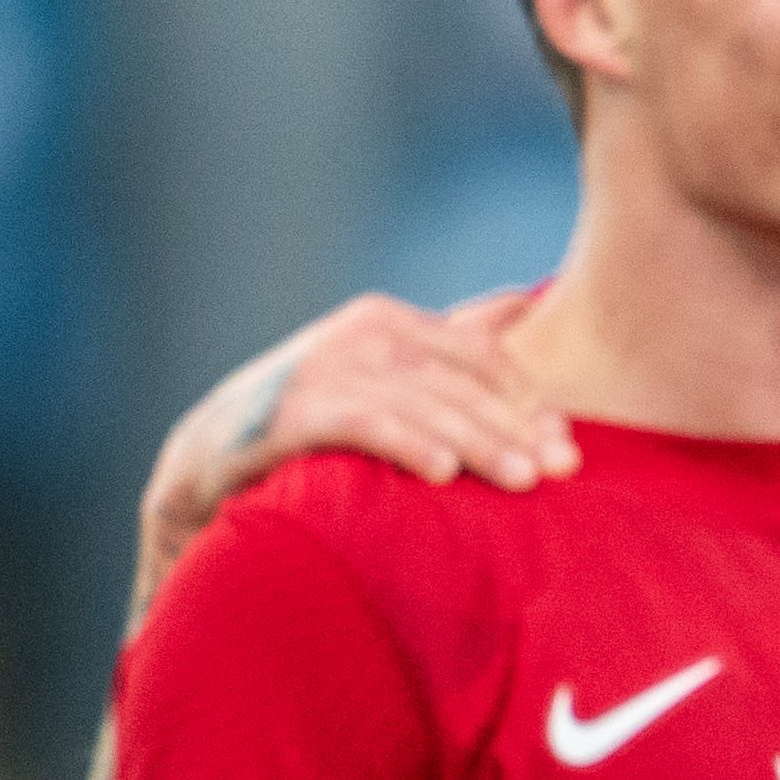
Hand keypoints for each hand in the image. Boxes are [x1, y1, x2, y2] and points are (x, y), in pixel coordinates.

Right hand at [139, 292, 571, 601]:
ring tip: (522, 480)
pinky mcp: (291, 410)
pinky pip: (363, 425)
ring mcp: (324, 368)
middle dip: (516, 427)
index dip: (530, 401)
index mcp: (391, 321)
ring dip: (477, 443)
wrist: (210, 460)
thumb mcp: (386, 376)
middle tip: (563, 469)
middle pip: (460, 383)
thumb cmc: (316, 419)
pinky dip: (406, 445)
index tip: (569, 446)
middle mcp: (361, 333)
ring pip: (422, 406)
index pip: (482, 357)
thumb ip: (452, 342)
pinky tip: (442, 473)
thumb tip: (527, 299)